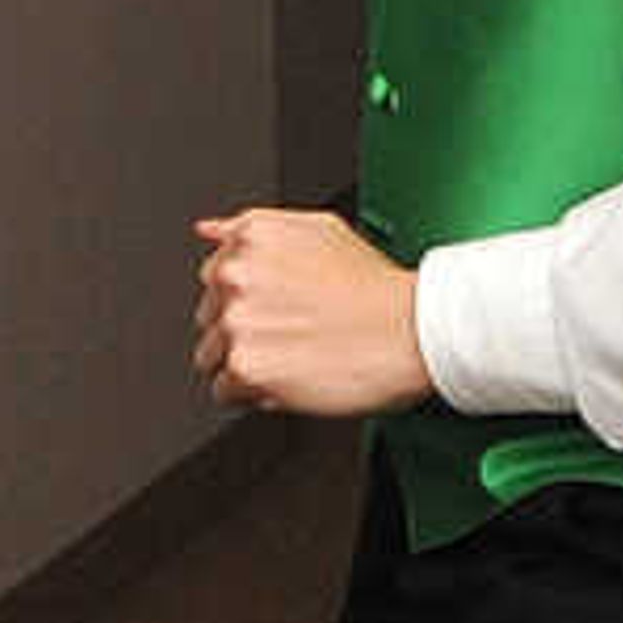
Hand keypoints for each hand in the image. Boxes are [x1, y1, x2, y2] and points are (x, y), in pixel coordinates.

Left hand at [193, 206, 427, 415]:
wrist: (414, 330)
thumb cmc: (377, 288)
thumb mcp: (320, 231)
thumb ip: (253, 229)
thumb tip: (209, 231)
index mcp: (250, 238)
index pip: (214, 277)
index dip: (249, 298)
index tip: (276, 308)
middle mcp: (236, 275)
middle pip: (209, 318)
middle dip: (243, 330)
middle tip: (291, 334)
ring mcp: (237, 323)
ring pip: (211, 356)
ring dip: (245, 362)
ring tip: (293, 357)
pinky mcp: (246, 368)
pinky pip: (224, 391)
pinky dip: (253, 393)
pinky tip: (291, 378)